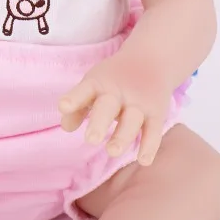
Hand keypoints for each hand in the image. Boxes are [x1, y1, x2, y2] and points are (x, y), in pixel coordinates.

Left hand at [58, 51, 174, 165]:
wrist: (152, 59)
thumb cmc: (113, 79)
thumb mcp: (93, 86)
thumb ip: (78, 107)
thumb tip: (66, 128)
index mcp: (99, 83)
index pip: (85, 90)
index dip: (74, 98)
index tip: (64, 107)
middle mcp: (118, 92)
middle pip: (108, 106)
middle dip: (99, 122)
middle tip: (91, 140)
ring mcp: (138, 103)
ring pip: (132, 120)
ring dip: (123, 136)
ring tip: (112, 151)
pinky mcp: (156, 113)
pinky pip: (154, 130)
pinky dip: (150, 145)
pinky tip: (144, 161)